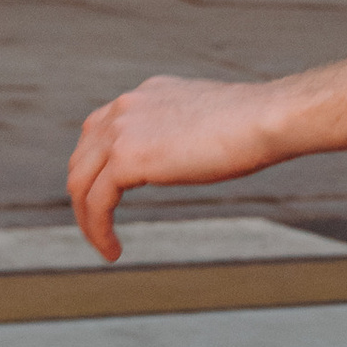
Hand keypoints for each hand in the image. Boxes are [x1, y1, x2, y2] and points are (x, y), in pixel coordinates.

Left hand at [67, 75, 291, 260]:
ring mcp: (121, 132)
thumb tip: (186, 154)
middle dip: (85, 196)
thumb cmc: (254, 125)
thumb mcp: (206, 122)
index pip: (100, 132)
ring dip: (87, 219)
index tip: (108, 195)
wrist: (265, 119)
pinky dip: (98, 230)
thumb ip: (182, 132)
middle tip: (99, 225)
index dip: (97, 168)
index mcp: (143, 96)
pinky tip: (114, 250)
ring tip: (104, 245)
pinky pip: (96, 202)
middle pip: (82, 158)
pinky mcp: (126, 159)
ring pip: (81, 182)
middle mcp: (124, 108)